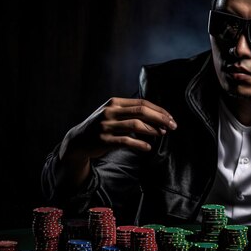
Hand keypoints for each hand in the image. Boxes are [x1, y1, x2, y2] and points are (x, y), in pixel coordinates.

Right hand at [61, 97, 176, 160]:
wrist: (78, 140)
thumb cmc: (101, 127)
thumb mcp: (112, 113)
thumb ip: (130, 113)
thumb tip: (159, 120)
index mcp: (114, 102)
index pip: (142, 103)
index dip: (159, 110)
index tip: (170, 118)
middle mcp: (110, 112)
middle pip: (141, 111)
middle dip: (160, 118)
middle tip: (172, 126)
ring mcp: (106, 126)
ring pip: (136, 125)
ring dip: (152, 131)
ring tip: (161, 135)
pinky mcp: (104, 140)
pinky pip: (127, 141)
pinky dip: (140, 145)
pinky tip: (148, 148)